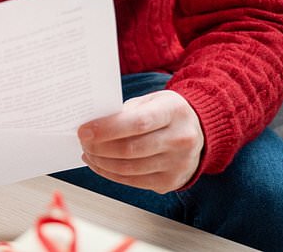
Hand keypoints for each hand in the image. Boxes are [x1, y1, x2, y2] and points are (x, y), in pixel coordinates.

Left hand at [77, 90, 203, 193]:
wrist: (200, 132)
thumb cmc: (168, 113)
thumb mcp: (152, 100)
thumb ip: (127, 111)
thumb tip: (94, 125)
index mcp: (175, 112)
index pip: (138, 123)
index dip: (107, 129)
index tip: (85, 131)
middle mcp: (180, 139)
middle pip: (131, 149)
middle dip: (99, 147)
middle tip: (83, 141)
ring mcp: (178, 164)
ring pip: (129, 169)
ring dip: (101, 162)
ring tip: (88, 152)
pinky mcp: (170, 182)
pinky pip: (132, 181)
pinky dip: (110, 173)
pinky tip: (99, 163)